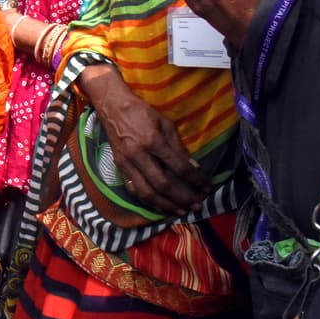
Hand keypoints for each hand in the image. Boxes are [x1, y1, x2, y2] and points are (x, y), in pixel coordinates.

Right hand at [79, 64, 212, 214]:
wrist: (112, 107)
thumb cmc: (141, 112)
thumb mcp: (165, 124)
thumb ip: (178, 147)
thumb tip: (193, 168)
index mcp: (152, 141)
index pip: (178, 167)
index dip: (195, 179)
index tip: (207, 187)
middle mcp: (138, 155)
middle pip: (162, 184)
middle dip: (182, 198)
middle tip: (197, 206)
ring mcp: (126, 163)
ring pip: (146, 192)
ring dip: (165, 205)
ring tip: (181, 211)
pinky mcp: (119, 167)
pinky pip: (133, 189)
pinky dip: (148, 201)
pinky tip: (160, 206)